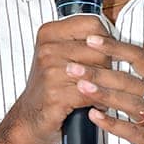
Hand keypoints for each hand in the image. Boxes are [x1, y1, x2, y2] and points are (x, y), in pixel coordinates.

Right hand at [10, 16, 111, 143]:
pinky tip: (95, 105)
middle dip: (107, 66)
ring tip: (100, 92)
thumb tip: (114, 40)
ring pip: (99, 71)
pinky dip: (99, 102)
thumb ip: (80, 42)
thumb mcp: (58, 56)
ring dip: (105, 85)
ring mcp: (51, 71)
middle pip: (99, 49)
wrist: (28, 119)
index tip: (104, 54)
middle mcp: (47, 49)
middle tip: (101, 79)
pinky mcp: (56, 94)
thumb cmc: (49, 88)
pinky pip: (92, 93)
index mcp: (49, 33)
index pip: (93, 24)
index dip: (106, 40)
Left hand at [77, 29, 143, 143]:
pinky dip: (112, 123)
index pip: (140, 58)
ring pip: (129, 103)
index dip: (115, 48)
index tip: (92, 40)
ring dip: (102, 93)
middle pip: (129, 80)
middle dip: (98, 72)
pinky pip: (131, 131)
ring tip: (80, 86)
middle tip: (73, 66)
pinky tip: (94, 116)